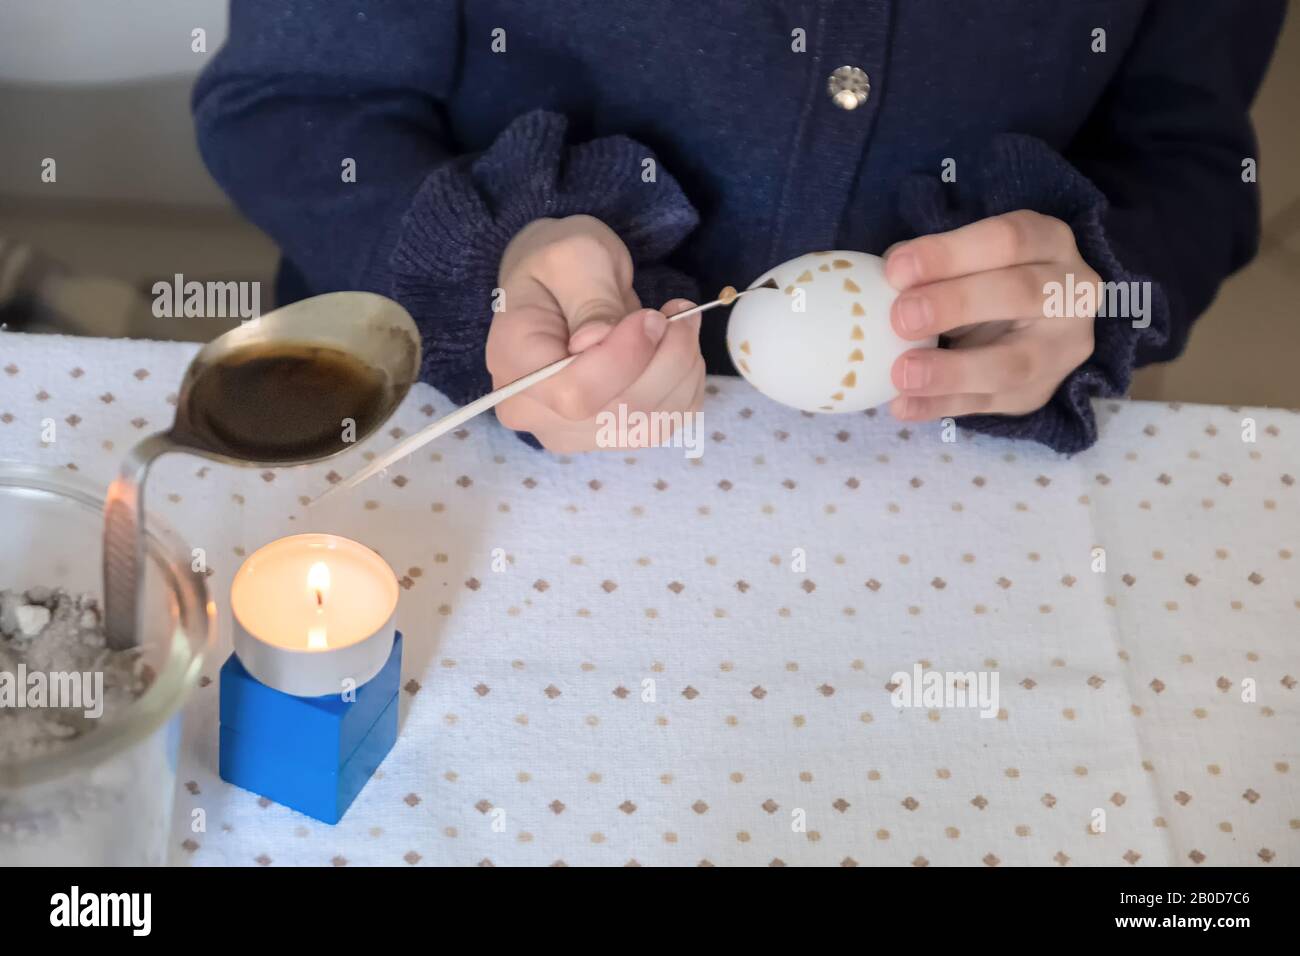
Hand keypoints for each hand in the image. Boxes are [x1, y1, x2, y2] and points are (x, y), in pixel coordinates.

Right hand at [487, 215, 704, 451]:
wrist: (557, 287)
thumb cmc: (558, 266)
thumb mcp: (574, 259)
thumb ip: (591, 299)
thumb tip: (602, 340)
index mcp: (513, 365)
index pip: (574, 394)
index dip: (624, 360)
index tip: (651, 316)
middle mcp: (537, 414)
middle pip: (619, 414)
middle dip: (666, 360)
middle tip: (677, 312)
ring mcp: (574, 433)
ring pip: (649, 426)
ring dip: (681, 372)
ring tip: (679, 325)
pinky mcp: (609, 435)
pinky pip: (665, 426)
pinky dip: (685, 388)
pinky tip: (675, 352)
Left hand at [884, 210, 1097, 420]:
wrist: (1032, 326)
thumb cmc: (989, 279)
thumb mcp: (970, 259)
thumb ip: (933, 265)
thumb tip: (887, 277)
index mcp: (1050, 242)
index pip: (1008, 239)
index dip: (949, 253)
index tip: (896, 270)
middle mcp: (1071, 292)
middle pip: (1020, 293)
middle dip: (956, 304)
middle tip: (901, 318)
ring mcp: (1061, 349)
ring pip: (1014, 363)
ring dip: (951, 371)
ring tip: (902, 373)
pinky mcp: (1038, 393)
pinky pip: (989, 405)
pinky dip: (940, 406)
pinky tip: (902, 405)